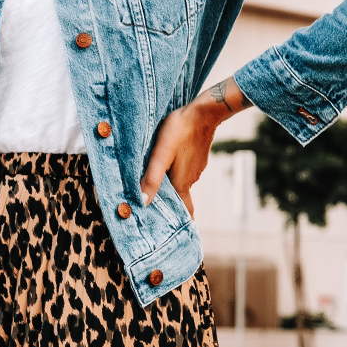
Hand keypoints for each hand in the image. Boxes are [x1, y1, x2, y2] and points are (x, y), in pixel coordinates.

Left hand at [139, 77, 249, 217]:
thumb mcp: (161, 154)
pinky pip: (184, 170)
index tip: (177, 235)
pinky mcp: (196, 156)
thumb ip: (152, 178)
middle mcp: (190, 179)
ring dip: (171, 187)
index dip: (181, 223)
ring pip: (181, 182)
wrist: (203, 111)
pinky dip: (175, 173)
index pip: (185, 211)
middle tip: (159, 213)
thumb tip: (143, 203)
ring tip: (157, 189)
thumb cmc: (179, 130)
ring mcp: (195, 168)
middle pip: (180, 198)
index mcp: (182, 183)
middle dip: (171, 206)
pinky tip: (167, 166)